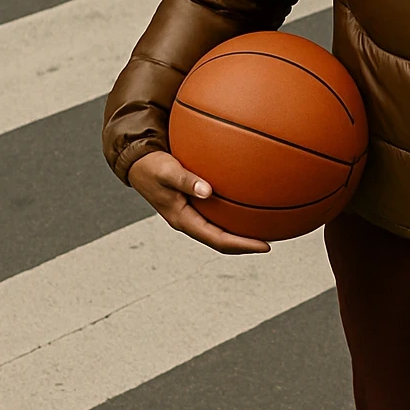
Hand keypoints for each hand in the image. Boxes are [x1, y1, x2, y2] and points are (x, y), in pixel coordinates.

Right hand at [127, 150, 269, 253]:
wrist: (137, 163)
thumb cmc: (152, 166)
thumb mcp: (167, 172)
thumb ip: (186, 181)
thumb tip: (207, 191)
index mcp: (183, 220)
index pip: (217, 240)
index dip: (242, 245)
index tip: (265, 246)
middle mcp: (189, 221)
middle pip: (222, 241)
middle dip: (246, 244)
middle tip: (271, 241)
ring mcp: (191, 214)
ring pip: (219, 230)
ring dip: (240, 232)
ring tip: (264, 228)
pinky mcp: (193, 205)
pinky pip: (217, 214)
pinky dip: (233, 215)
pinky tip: (249, 205)